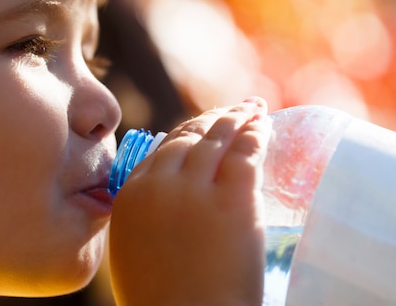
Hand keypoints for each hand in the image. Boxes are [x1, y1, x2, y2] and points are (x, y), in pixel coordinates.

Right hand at [108, 97, 271, 305]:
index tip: (204, 126)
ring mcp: (195, 189)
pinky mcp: (232, 199)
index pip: (163, 148)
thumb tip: (160, 192)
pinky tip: (264, 124)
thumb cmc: (161, 298)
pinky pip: (245, 151)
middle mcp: (160, 183)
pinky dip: (256, 132)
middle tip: (234, 109)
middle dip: (214, 118)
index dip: (188, 132)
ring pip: (217, 136)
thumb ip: (143, 212)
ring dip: (237, 117)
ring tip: (252, 108)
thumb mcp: (132, 249)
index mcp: (132, 194)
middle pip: (190, 135)